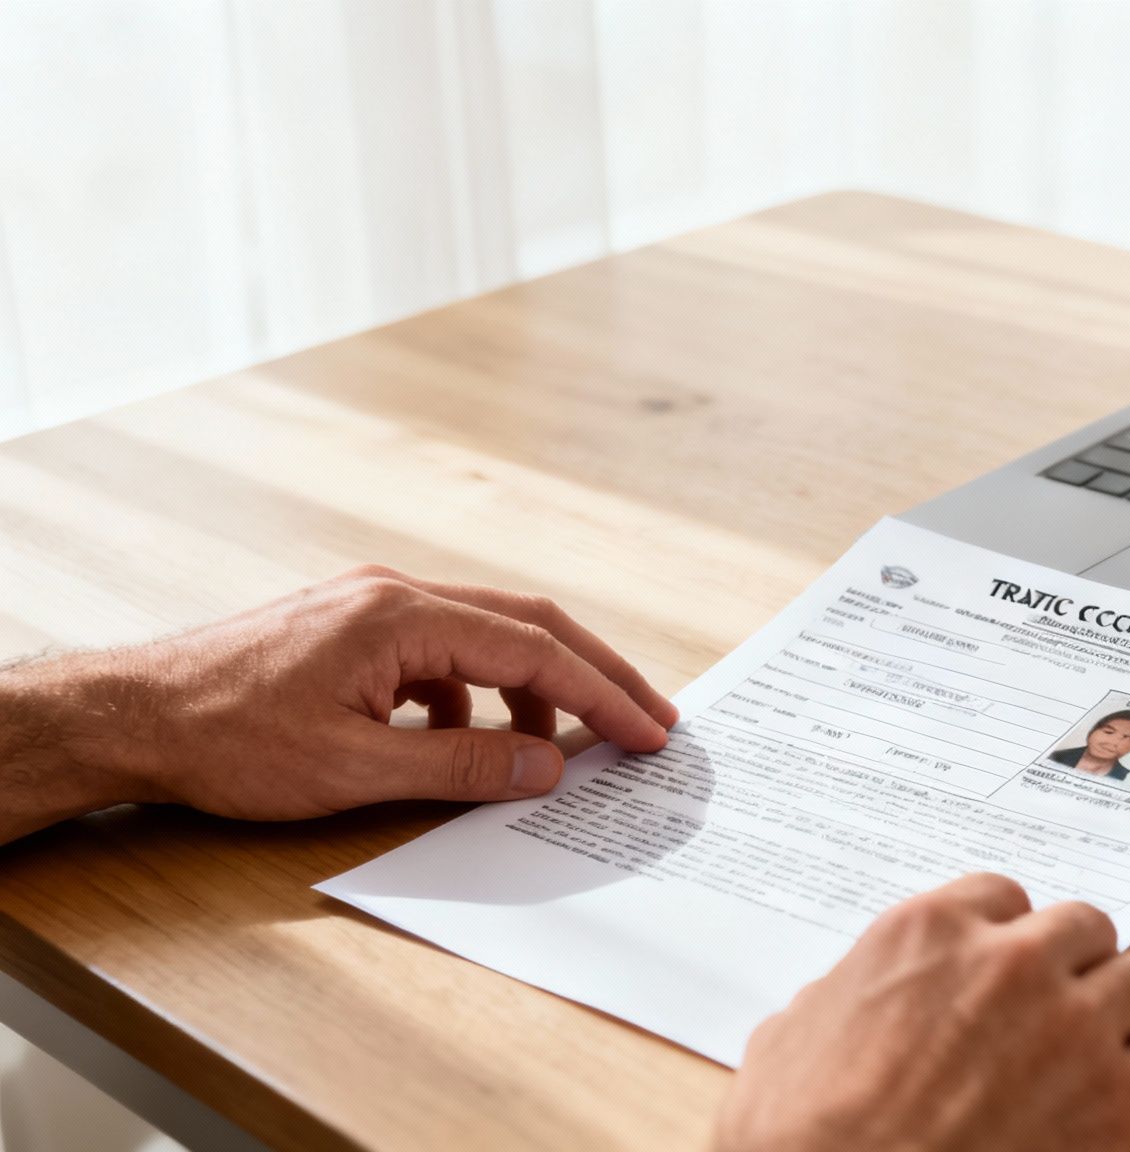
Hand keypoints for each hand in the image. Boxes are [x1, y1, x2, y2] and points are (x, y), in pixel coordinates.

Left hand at [0, 565, 677, 840]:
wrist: (132, 716)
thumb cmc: (226, 739)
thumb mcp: (352, 769)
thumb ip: (460, 765)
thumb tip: (547, 764)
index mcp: (402, 617)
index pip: (533, 650)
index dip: (600, 694)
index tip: (649, 733)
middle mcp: (396, 594)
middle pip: (528, 624)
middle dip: (594, 674)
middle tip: (649, 720)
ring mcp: (374, 607)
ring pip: (488, 636)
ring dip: (535, 689)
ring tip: (558, 749)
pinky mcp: (355, 629)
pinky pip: (444, 653)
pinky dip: (477, 695)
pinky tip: (465, 743)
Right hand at [716, 874, 1129, 1151]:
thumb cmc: (799, 1140)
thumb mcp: (787, 1041)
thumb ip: (838, 999)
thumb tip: (841, 1003)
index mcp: (928, 932)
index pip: (1003, 896)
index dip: (1004, 941)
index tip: (1001, 974)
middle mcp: (1010, 961)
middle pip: (1085, 928)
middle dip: (1073, 969)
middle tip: (1055, 1017)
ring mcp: (1071, 1025)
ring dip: (1123, 1016)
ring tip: (1098, 1058)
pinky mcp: (1115, 1098)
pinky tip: (1125, 1104)